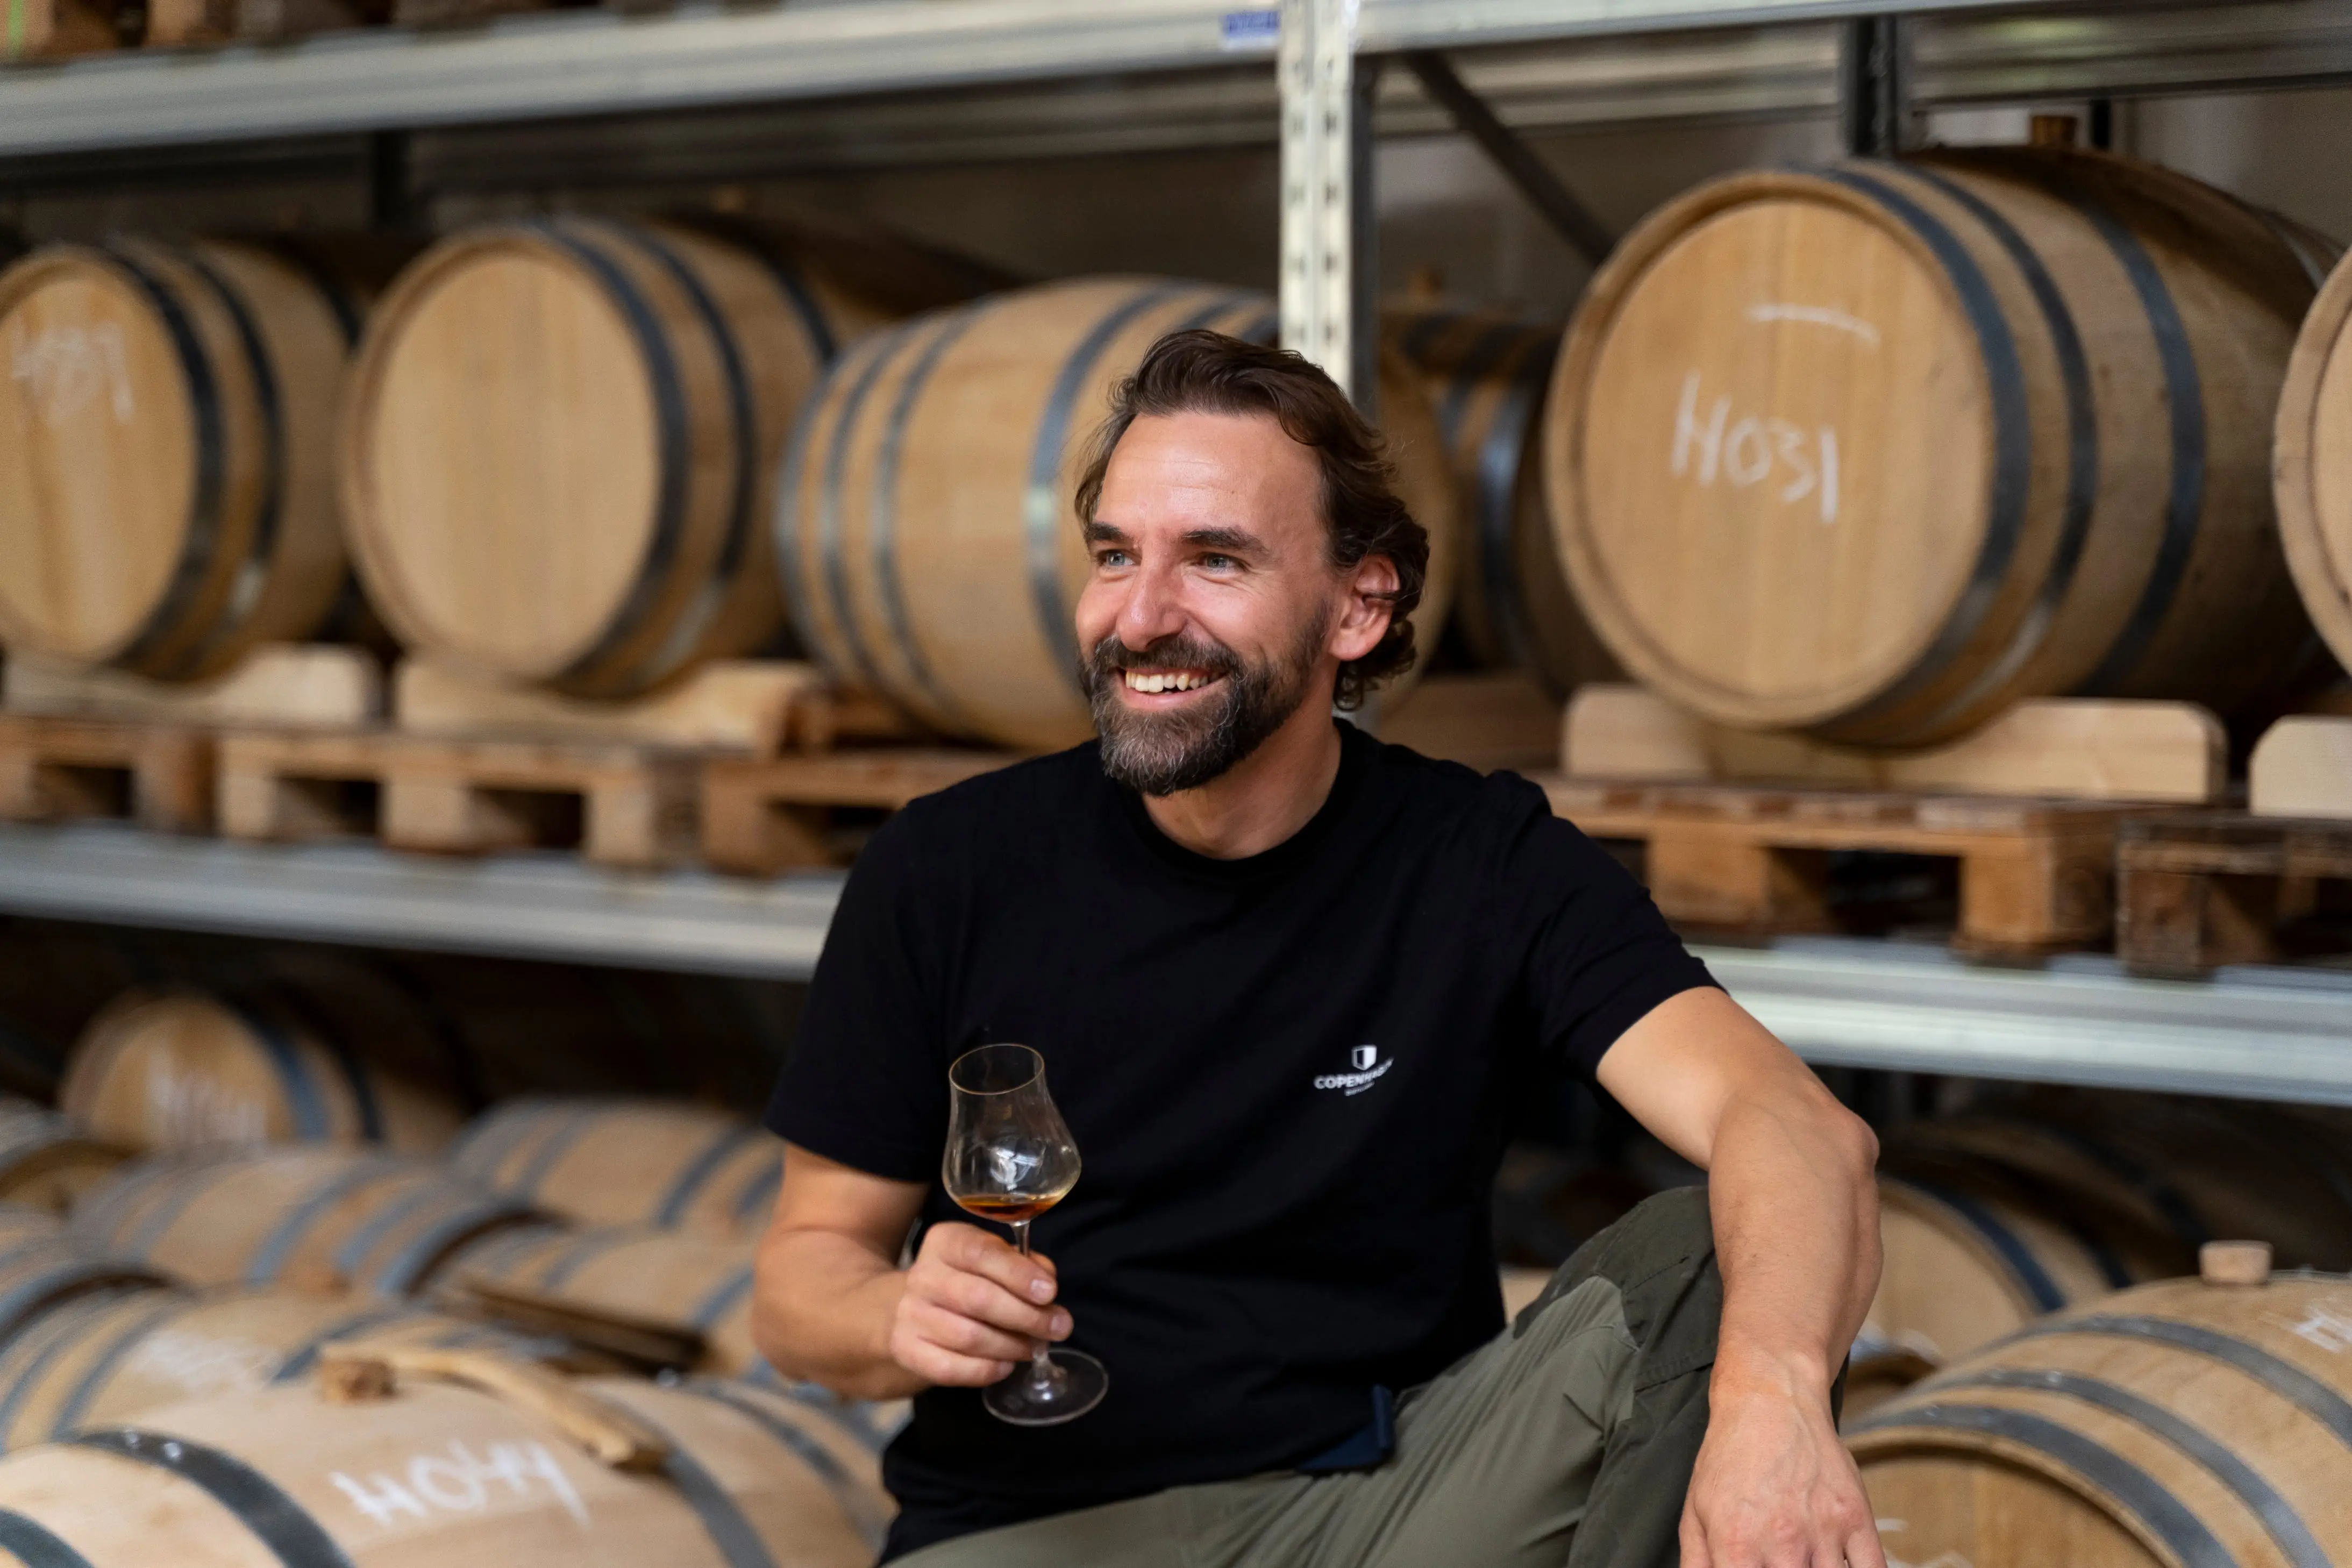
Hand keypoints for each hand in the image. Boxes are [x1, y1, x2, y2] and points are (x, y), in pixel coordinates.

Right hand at [888, 1222, 1070, 1387]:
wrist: (912, 1307)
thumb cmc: (967, 1278)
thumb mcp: (993, 1258)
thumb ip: (1024, 1264)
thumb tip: (1047, 1283)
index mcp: (946, 1242)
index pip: (981, 1252)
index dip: (1018, 1273)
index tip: (1050, 1292)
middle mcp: (923, 1275)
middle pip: (978, 1298)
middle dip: (1026, 1316)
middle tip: (1059, 1327)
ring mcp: (910, 1314)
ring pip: (968, 1337)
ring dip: (1011, 1346)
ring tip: (1035, 1347)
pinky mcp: (907, 1349)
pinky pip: (950, 1368)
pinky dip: (986, 1370)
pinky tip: (1006, 1365)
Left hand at [1680, 1358, 1883, 1567]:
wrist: (1770, 1401)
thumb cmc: (1729, 1457)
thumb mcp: (1695, 1511)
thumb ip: (1697, 1564)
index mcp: (1736, 1544)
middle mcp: (1782, 1542)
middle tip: (1782, 1564)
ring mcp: (1823, 1531)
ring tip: (1804, 1562)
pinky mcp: (1855, 1518)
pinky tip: (1840, 1566)